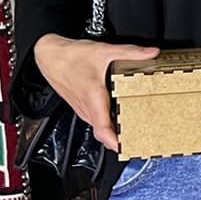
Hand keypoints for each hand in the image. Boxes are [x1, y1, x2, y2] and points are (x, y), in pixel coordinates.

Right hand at [32, 34, 158, 152]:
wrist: (50, 56)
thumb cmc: (71, 57)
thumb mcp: (105, 51)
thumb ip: (130, 52)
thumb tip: (151, 53)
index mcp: (93, 97)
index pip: (103, 128)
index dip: (114, 142)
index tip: (126, 148)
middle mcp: (87, 107)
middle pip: (103, 133)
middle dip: (120, 141)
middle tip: (139, 142)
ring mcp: (83, 108)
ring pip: (99, 128)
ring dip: (113, 133)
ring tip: (132, 133)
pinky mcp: (81, 106)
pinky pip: (95, 120)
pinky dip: (107, 124)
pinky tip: (118, 118)